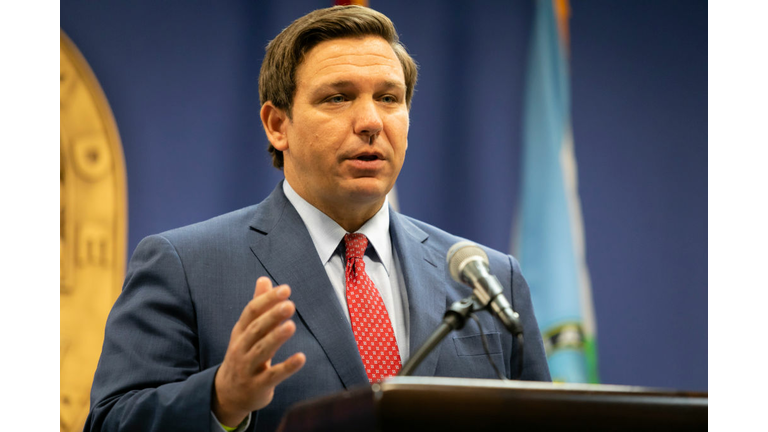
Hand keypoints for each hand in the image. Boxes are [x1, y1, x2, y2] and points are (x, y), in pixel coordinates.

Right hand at [212, 277, 306, 426]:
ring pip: (262, 351)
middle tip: (290, 304)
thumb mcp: (246, 331)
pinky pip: (273, 376)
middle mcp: (241, 348)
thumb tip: (264, 279)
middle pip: (256, 329)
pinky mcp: (258, 386)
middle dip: (272, 316)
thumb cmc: (243, 355)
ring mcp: (248, 367)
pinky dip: (287, 367)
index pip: (251, 312)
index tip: (286, 289)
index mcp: (240, 332)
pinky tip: (301, 358)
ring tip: (291, 326)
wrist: (227, 394)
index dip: (267, 300)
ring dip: (276, 338)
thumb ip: (258, 307)